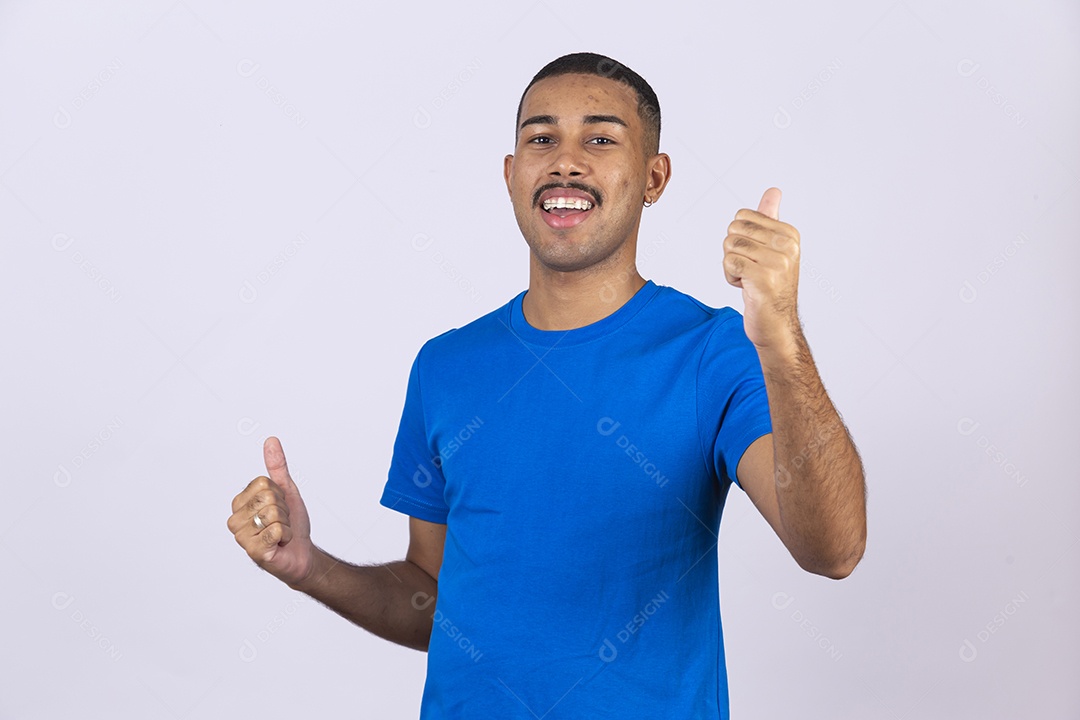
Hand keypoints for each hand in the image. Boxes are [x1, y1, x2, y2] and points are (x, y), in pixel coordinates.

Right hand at [228, 436, 315, 587]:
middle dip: (283, 509)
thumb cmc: (291, 523)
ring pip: (273, 514)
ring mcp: (242, 537)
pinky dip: (287, 536)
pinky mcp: (254, 552)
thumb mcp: (286, 490)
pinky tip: (280, 544)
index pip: (263, 483)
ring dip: (286, 523)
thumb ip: (277, 467)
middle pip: (268, 497)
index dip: (279, 494)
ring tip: (281, 533)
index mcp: (239, 503)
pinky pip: (278, 530)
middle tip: (281, 522)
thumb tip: (271, 440)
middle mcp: (235, 520)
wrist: (301, 552)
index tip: (279, 507)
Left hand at [723, 187, 801, 353]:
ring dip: (732, 266)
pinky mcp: (763, 278)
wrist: (776, 325)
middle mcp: (787, 245)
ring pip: (729, 247)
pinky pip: (729, 263)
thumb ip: (770, 219)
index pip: (742, 217)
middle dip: (733, 252)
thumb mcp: (773, 249)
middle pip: (733, 230)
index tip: (755, 257)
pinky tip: (747, 288)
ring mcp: (777, 262)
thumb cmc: (771, 287)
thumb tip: (773, 191)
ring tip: (750, 280)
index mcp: (789, 233)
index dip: (740, 238)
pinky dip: (730, 278)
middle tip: (750, 270)